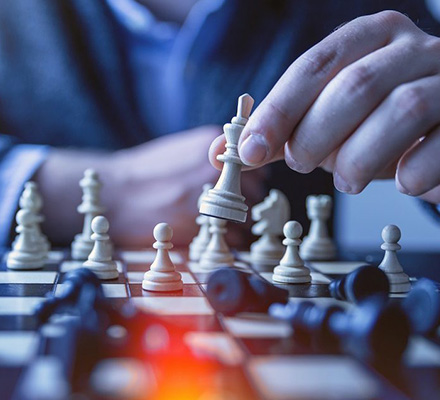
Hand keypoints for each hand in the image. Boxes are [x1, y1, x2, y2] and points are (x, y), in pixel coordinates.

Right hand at [37, 126, 263, 246]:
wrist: (114, 194)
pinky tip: (206, 235)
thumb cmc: (144, 174)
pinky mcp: (200, 225)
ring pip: (246, 217)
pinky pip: (233, 238)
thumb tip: (238, 168)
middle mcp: (215, 168)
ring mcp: (209, 196)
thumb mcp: (180, 150)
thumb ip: (211, 156)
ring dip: (236, 224)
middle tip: (222, 210)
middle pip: (255, 191)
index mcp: (211, 145)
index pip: (256, 165)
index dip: (248, 180)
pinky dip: (226, 241)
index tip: (237, 189)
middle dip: (243, 203)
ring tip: (213, 224)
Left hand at [209, 11, 439, 203]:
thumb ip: (278, 133)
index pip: (313, 66)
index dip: (277, 110)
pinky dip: (414, 171)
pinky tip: (400, 181)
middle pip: (356, 85)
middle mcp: (413, 48)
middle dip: (317, 135)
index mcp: (369, 38)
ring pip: (403, 109)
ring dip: (360, 157)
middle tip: (303, 163)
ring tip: (346, 180)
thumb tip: (220, 152)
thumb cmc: (378, 126)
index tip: (250, 151)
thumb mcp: (326, 122)